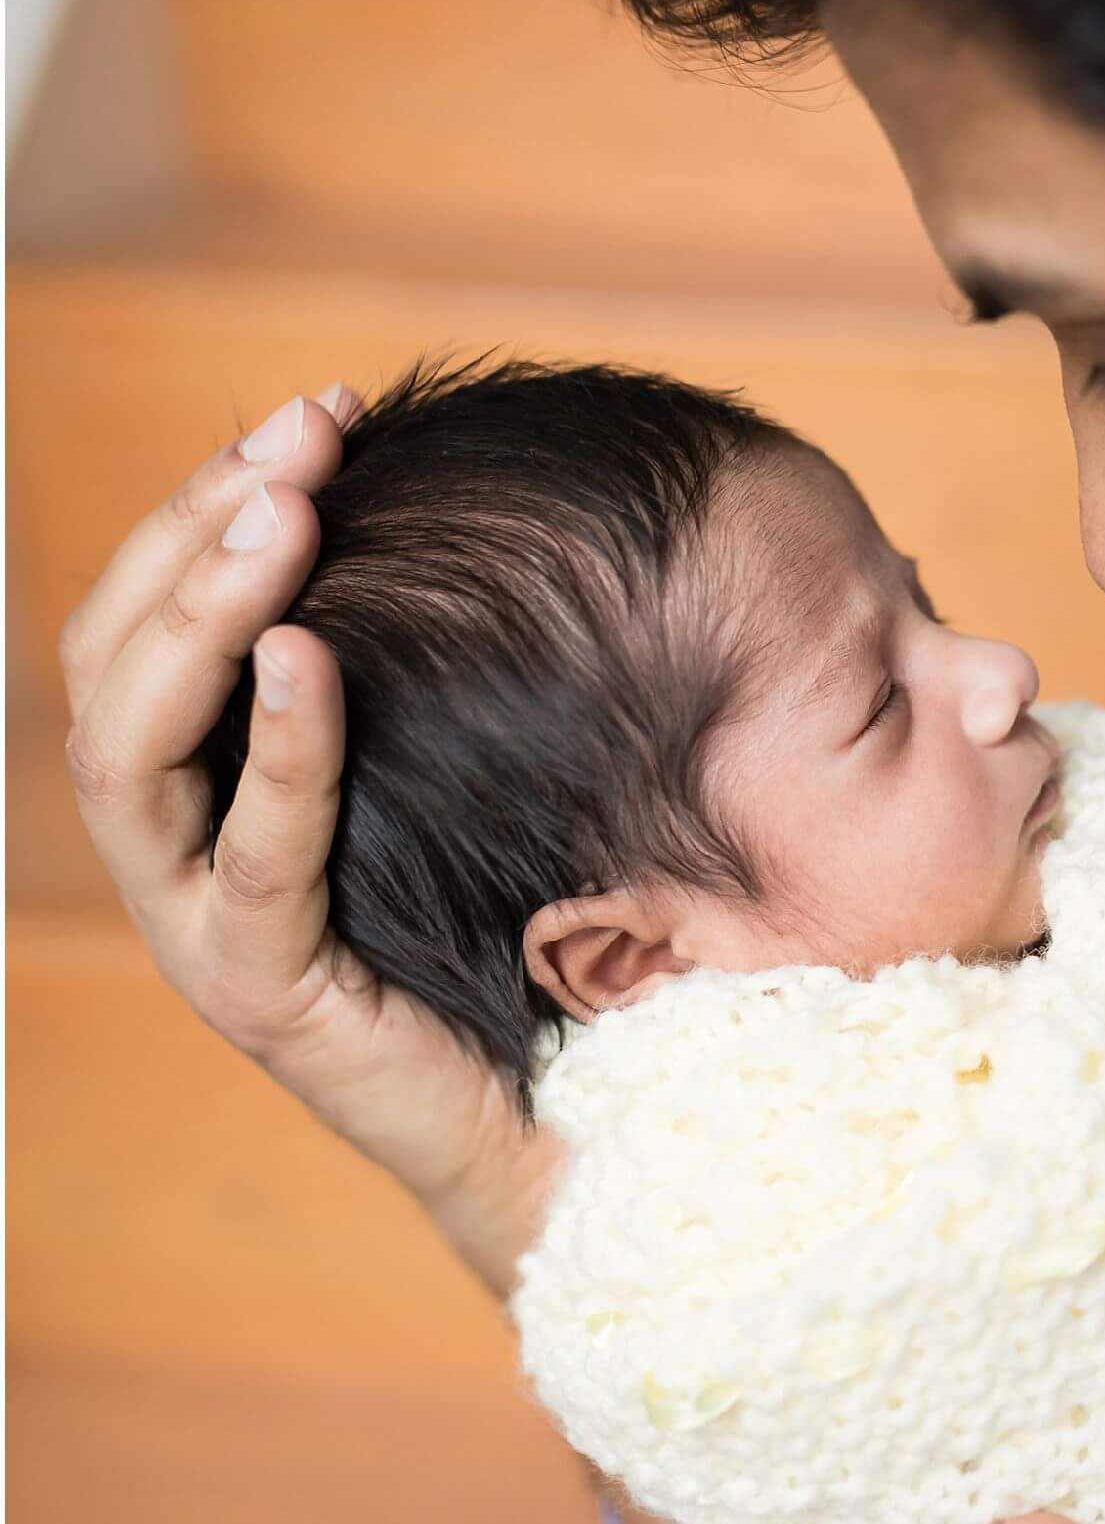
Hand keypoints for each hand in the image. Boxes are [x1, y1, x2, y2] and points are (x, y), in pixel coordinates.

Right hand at [58, 389, 557, 1293]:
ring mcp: (202, 923)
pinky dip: (271, 750)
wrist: (576, 1115)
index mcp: (210, 777)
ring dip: (200, 616)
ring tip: (284, 518)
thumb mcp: (478, 752)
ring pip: (127, 748)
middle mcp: (178, 843)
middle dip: (195, 527)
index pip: (152, 613)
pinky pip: (241, 860)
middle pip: (109, 657)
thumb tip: (493, 482)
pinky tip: (309, 654)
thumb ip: (443, 649)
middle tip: (300, 439)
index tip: (330, 409)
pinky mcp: (262, 992)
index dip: (215, 499)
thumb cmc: (537, 922)